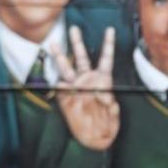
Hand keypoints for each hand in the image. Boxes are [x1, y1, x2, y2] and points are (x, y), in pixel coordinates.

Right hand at [52, 26, 119, 150]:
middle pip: (82, 58)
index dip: (107, 45)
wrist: (93, 139)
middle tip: (73, 28)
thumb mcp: (113, 117)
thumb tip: (104, 95)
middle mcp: (88, 81)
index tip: (109, 30)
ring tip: (53, 45)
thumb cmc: (107, 127)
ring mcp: (74, 88)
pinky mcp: (64, 97)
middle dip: (77, 43)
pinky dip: (57, 84)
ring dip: (60, 57)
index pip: (105, 59)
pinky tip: (57, 82)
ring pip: (66, 68)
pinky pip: (59, 87)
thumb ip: (111, 106)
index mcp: (103, 81)